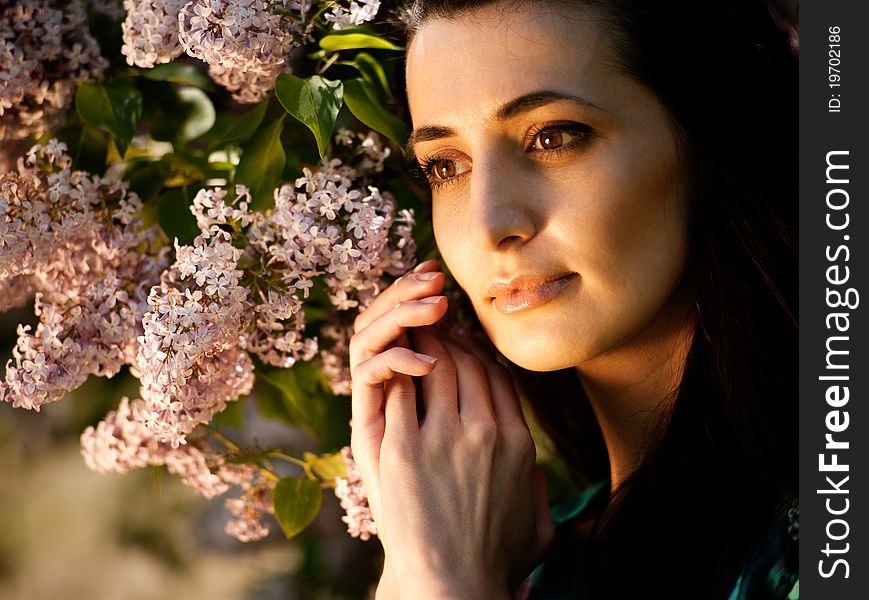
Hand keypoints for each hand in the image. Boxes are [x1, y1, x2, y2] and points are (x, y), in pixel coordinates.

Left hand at [349, 262, 553, 598]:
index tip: (460, 345)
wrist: (453, 591)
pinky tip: (386, 367)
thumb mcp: (539, 527)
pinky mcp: (402, 450)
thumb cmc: (495, 564)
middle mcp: (484, 432)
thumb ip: (540, 491)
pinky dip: (393, 373)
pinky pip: (398, 392)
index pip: (497, 375)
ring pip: (434, 367)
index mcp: (517, 443)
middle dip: (446, 339)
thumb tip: (536, 475)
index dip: (477, 352)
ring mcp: (442, 439)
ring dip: (420, 345)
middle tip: (429, 329)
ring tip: (407, 335)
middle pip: (466, 362)